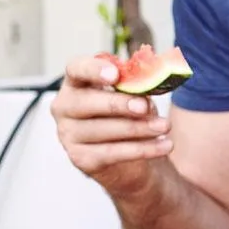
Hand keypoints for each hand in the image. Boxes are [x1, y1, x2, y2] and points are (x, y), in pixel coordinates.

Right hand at [51, 55, 173, 196]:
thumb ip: (136, 86)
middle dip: (119, 104)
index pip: (76, 69)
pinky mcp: (81, 159)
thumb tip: (151, 82)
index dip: (93, 70)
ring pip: (103, 130)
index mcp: (76, 83)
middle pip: (87, 102)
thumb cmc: (126, 115)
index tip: (115, 74)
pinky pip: (113, 153)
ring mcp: (69, 135)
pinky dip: (142, 149)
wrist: (127, 158)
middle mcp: (65, 107)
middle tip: (144, 107)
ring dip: (138, 128)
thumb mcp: (132, 95)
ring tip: (164, 126)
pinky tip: (164, 145)